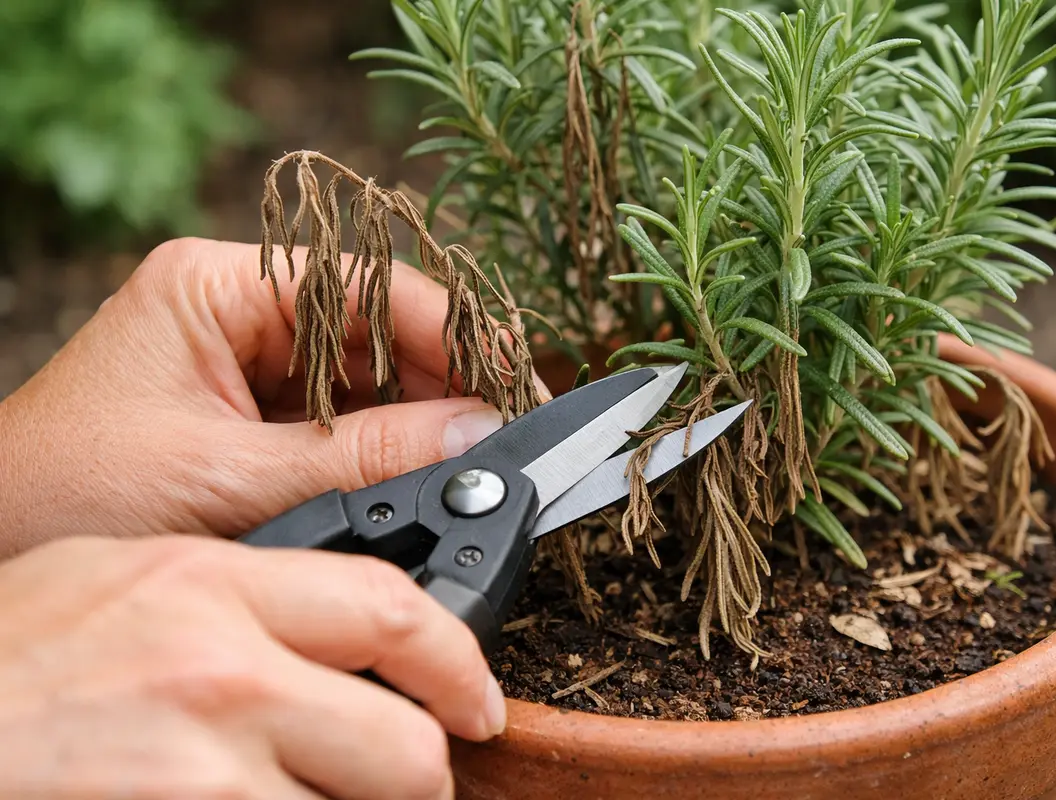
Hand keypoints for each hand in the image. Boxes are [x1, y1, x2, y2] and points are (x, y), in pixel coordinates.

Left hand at [0, 237, 544, 556]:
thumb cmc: (64, 498)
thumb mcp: (229, 479)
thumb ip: (364, 458)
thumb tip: (479, 437)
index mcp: (216, 285)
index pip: (366, 283)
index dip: (448, 327)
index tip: (511, 373)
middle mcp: (239, 311)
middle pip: (376, 327)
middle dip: (442, 378)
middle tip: (501, 431)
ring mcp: (247, 364)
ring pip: (368, 376)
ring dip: (419, 417)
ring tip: (466, 459)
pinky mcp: (253, 417)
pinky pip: (344, 421)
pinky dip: (385, 448)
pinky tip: (417, 472)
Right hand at [0, 534, 505, 798]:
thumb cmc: (6, 664)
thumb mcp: (117, 582)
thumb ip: (235, 598)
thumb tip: (332, 628)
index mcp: (208, 589)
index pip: (390, 608)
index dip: (458, 661)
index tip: (477, 698)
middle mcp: (219, 677)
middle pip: (403, 746)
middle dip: (418, 777)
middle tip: (402, 782)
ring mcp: (200, 776)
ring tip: (303, 796)